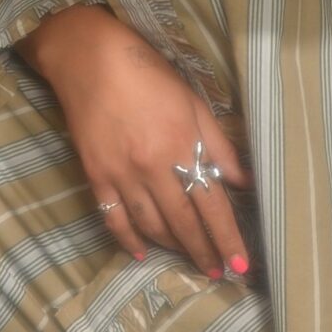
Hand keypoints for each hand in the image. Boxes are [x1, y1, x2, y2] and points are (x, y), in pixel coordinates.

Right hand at [17, 5, 252, 277]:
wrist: (88, 58)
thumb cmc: (147, 73)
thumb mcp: (192, 101)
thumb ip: (218, 145)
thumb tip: (243, 181)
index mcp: (180, 146)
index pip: (211, 204)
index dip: (227, 237)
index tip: (241, 264)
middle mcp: (151, 168)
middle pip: (183, 222)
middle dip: (203, 251)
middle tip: (218, 272)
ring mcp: (120, 175)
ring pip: (151, 225)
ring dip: (173, 247)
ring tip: (190, 260)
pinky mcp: (95, 176)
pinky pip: (113, 218)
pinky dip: (128, 240)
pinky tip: (142, 252)